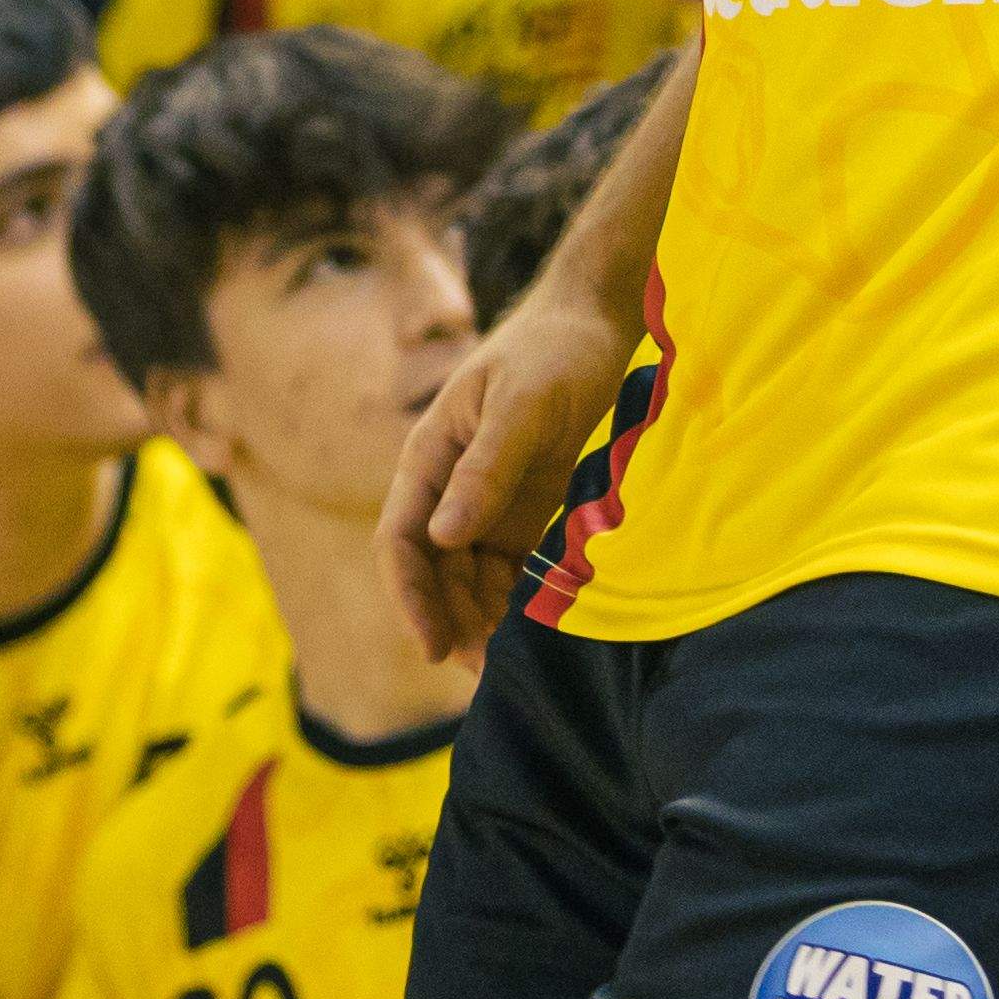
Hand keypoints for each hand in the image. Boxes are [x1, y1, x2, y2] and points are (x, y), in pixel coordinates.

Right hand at [381, 280, 633, 661]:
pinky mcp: (525, 515)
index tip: (436, 648)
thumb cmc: (553, 350)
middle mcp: (448, 488)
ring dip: (483, 624)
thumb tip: (442, 537)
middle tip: (487, 675)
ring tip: (513, 669)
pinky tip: (538, 636)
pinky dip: (516, 606)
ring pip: (469, 582)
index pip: (401, 541)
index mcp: (428, 457)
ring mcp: (486, 505)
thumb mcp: (522, 403)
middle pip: (433, 574)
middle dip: (452, 624)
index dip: (411, 598)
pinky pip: (509, 573)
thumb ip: (485, 468)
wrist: (597, 324)